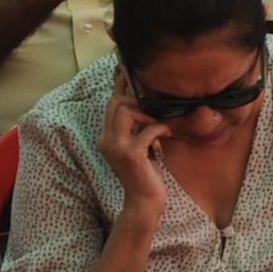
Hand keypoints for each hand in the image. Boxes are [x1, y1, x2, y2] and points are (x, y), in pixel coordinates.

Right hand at [98, 93, 178, 217]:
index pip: (111, 103)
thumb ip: (137, 127)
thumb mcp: (139, 145)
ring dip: (149, 114)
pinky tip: (166, 136)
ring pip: (127, 111)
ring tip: (160, 126)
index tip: (127, 68)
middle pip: (117, 102)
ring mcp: (116, 147)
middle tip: (155, 110)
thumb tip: (148, 103)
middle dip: (138, 100)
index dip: (120, 84)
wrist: (144, 202)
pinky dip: (160, 128)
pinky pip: (148, 128)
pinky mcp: (130, 154)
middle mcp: (106, 140)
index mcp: (106, 137)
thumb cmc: (146, 173)